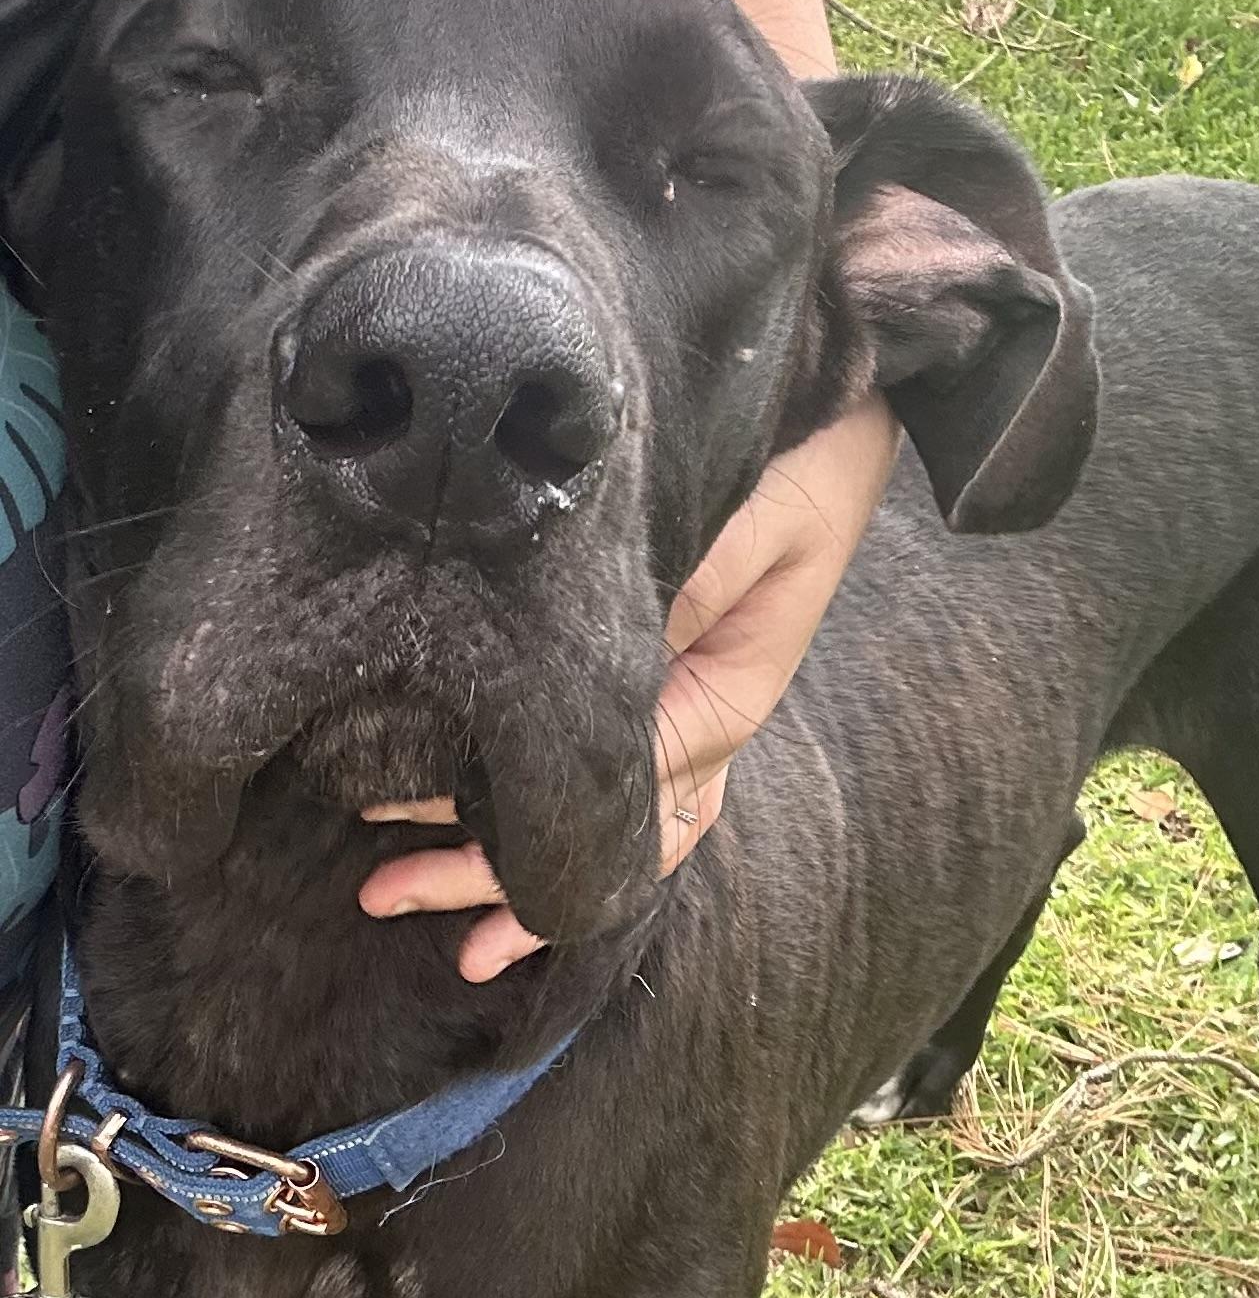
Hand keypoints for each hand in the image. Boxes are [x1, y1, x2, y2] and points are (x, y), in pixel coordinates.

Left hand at [358, 395, 898, 978]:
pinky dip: (523, 810)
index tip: (409, 825)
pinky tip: (451, 832)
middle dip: (489, 876)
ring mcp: (674, 697)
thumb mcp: (748, 524)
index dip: (516, 830)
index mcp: (724, 690)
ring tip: (396, 892)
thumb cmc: (795, 455)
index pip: (619, 797)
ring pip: (590, 814)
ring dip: (497, 864)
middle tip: (383, 896)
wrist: (837, 401)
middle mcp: (697, 713)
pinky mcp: (650, 669)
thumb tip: (586, 677)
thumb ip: (679, 598)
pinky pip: (590, 764)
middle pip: (599, 833)